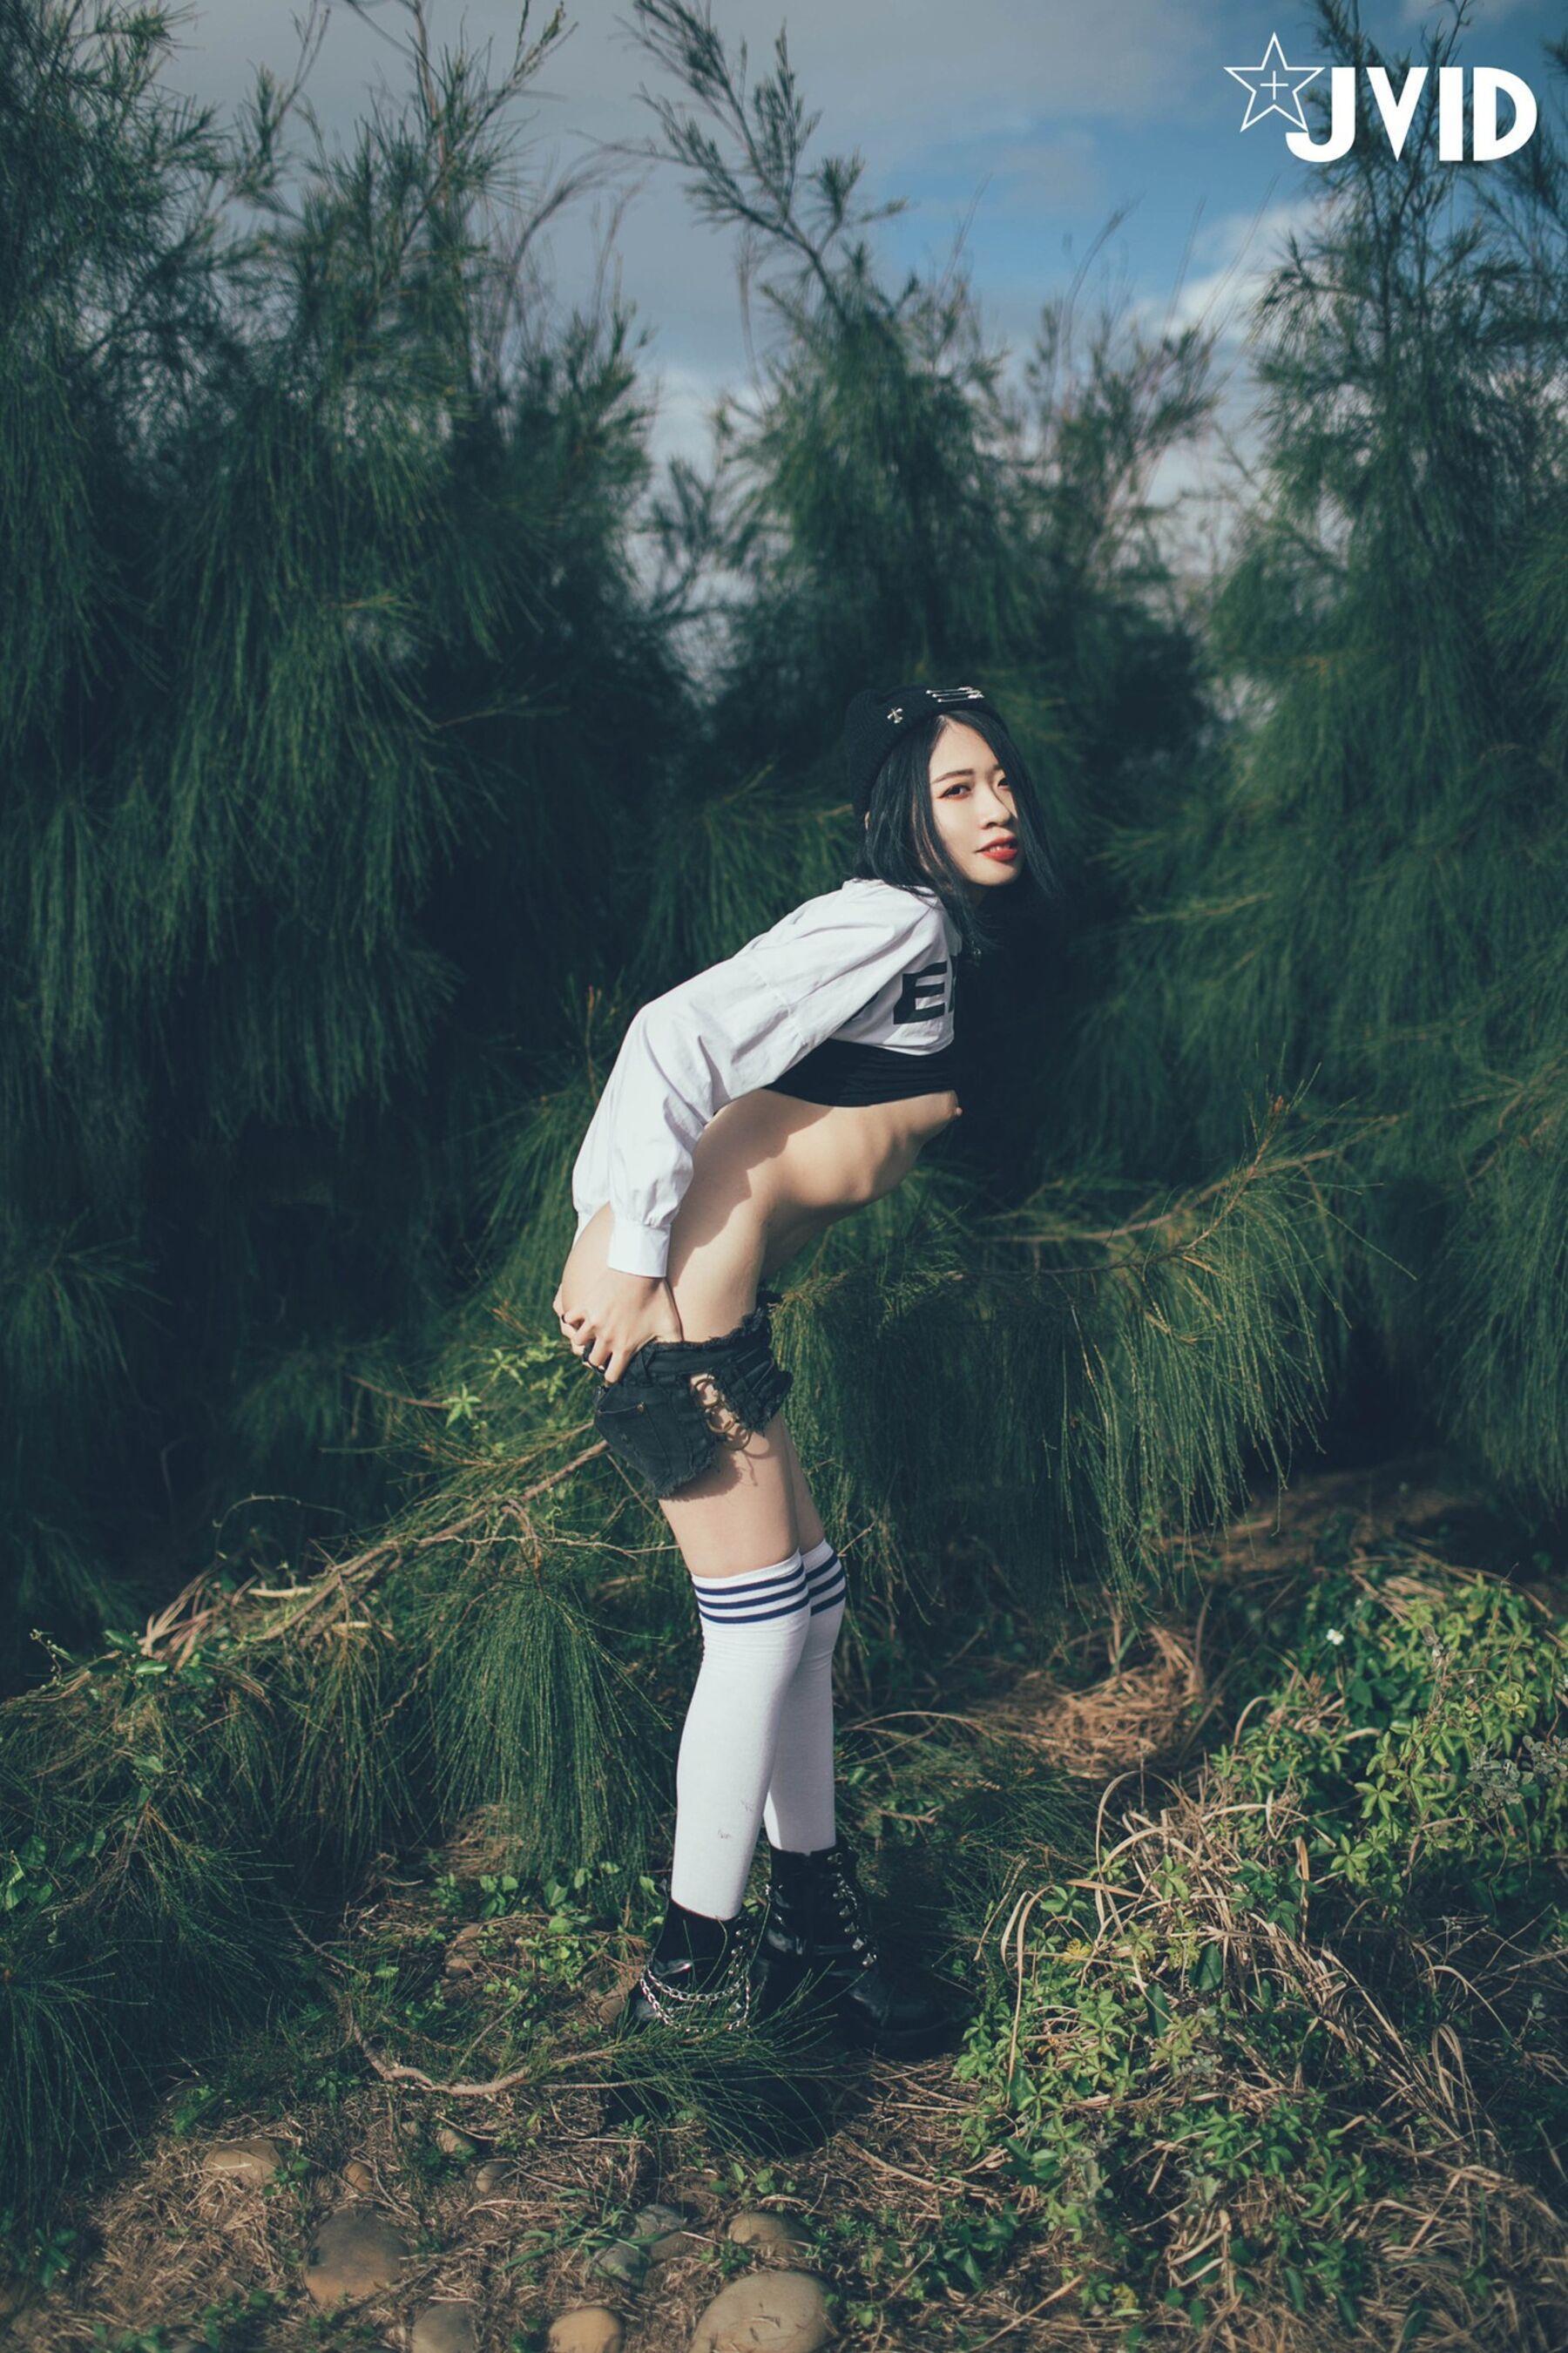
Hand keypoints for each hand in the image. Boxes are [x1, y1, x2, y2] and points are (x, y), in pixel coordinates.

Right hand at [552, 1268, 683, 1384]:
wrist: (640, 1268)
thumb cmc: (657, 1297)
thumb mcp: (670, 1324)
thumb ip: (673, 1346)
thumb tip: (680, 1363)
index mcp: (624, 1346)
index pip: (611, 1375)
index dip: (613, 1376)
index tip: (615, 1370)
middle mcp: (605, 1338)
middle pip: (593, 1361)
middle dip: (599, 1360)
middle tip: (605, 1352)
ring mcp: (593, 1321)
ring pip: (578, 1342)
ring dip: (585, 1341)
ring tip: (594, 1336)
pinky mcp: (585, 1305)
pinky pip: (569, 1319)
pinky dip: (573, 1320)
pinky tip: (582, 1319)